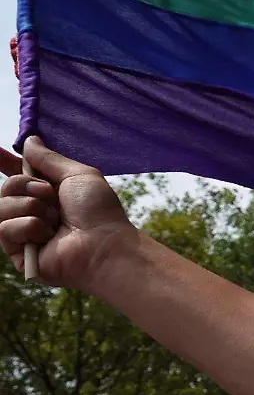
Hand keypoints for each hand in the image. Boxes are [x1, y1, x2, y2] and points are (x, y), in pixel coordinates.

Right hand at [0, 137, 136, 289]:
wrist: (103, 244)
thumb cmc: (98, 210)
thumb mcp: (77, 175)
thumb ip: (49, 159)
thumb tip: (30, 141)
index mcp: (51, 193)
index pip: (19, 176)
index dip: (6, 163)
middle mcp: (36, 212)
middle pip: (6, 188)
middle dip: (24, 184)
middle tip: (48, 192)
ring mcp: (26, 233)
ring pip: (1, 207)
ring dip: (29, 206)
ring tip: (53, 218)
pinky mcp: (19, 253)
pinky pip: (5, 229)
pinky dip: (28, 227)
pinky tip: (47, 235)